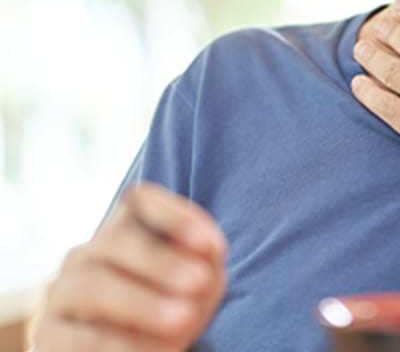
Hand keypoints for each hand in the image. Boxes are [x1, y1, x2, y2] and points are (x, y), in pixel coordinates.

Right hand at [33, 182, 226, 351]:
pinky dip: (123, 344)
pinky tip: (161, 351)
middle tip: (201, 282)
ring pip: (93, 285)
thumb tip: (208, 248)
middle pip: (115, 240)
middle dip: (161, 261)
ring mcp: (63, 292)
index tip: (209, 245)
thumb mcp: (200, 286)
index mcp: (125, 231)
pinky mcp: (51, 336)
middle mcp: (89, 254)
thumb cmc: (174, 310)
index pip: (140, 201)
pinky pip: (83, 337)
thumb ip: (206, 261)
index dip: (173, 216)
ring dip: (142, 302)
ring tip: (184, 319)